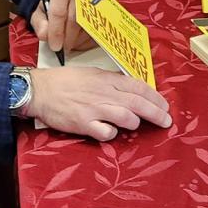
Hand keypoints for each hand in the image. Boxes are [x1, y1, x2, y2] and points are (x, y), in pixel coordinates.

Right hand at [25, 67, 170, 141]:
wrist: (40, 90)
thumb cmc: (65, 80)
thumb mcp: (92, 73)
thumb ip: (111, 81)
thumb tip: (130, 88)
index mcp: (107, 79)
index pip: (138, 87)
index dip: (155, 97)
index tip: (165, 106)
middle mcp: (104, 93)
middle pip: (138, 103)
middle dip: (156, 113)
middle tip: (167, 122)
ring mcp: (94, 109)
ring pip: (126, 117)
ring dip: (135, 123)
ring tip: (136, 125)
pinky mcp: (83, 124)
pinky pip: (106, 132)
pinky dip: (112, 134)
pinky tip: (109, 132)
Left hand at [30, 0, 93, 52]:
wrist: (66, 6)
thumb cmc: (53, 10)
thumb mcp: (40, 15)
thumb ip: (40, 23)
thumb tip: (44, 34)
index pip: (58, 12)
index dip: (56, 32)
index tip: (55, 46)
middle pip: (74, 21)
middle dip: (67, 39)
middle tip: (63, 48)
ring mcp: (91, 5)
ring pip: (86, 28)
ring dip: (77, 41)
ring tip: (70, 44)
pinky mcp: (100, 15)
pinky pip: (96, 33)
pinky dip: (86, 42)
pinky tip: (79, 42)